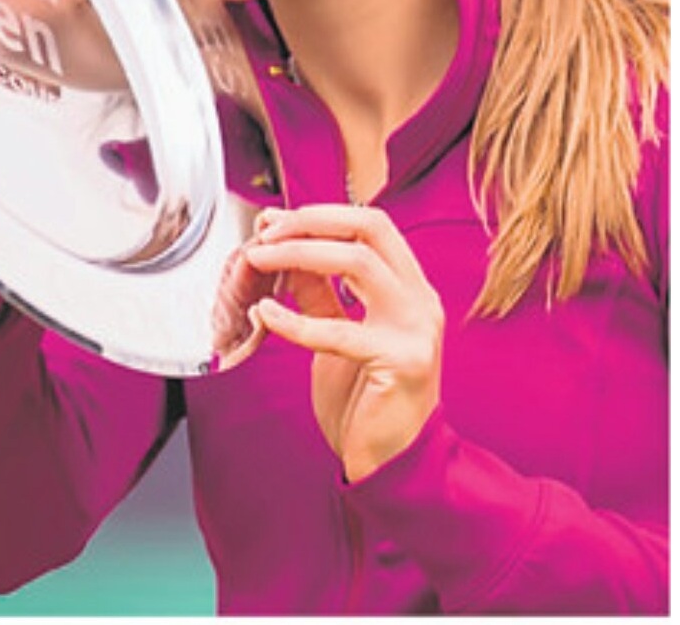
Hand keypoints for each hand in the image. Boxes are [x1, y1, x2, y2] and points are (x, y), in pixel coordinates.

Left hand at [244, 205, 443, 481]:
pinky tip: (265, 315)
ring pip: (358, 262)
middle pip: (370, 228)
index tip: (275, 220)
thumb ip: (319, 291)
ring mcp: (417, 330)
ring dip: (299, 254)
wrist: (394, 466)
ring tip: (259, 259)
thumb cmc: (366, 402)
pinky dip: (294, 318)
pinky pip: (339, 330)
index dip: (321, 214)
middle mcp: (421, 301)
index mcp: (410, 289)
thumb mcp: (338, 333)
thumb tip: (286, 246)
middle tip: (266, 231)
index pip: (372, 224)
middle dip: (311, 221)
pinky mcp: (402, 362)